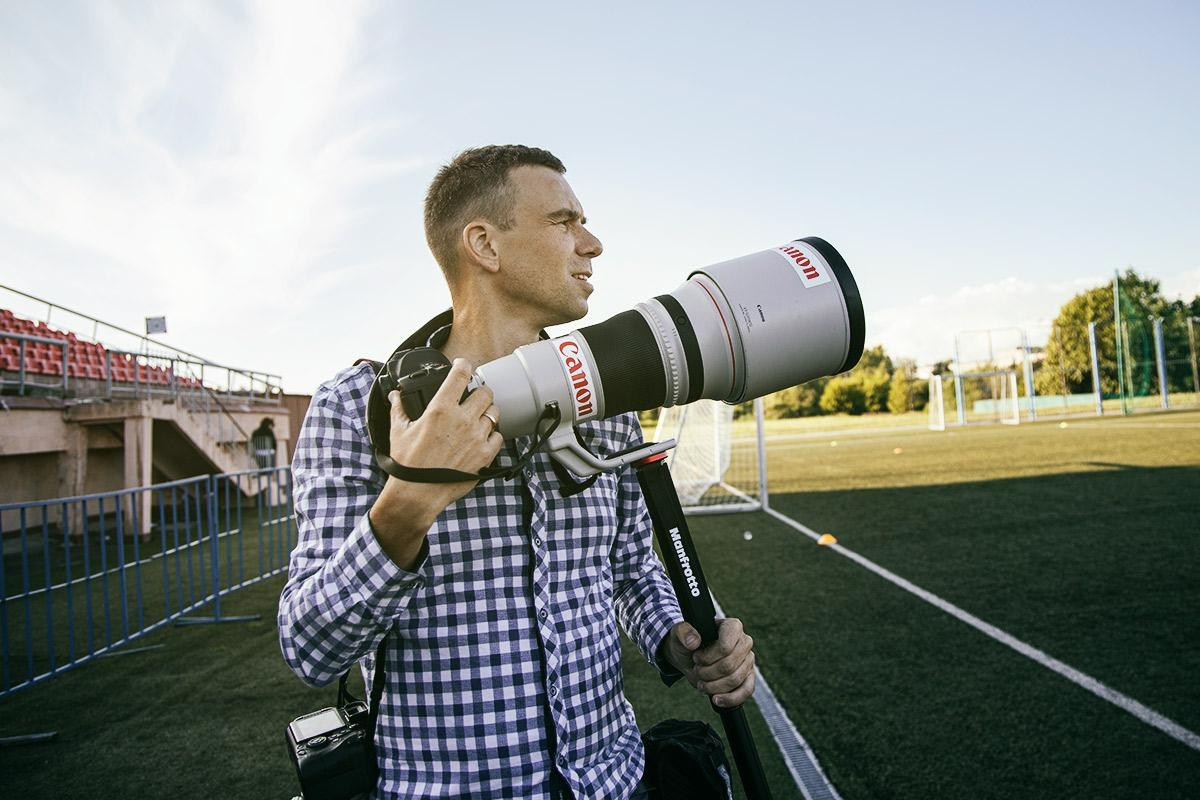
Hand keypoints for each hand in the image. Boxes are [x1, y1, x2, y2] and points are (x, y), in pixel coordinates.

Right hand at [369, 358, 502, 566]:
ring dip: (487, 413)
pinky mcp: (485, 455)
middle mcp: (462, 420)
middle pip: (485, 392)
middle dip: (479, 392)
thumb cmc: (407, 463)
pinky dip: (492, 435)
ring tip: (478, 419)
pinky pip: (498, 436)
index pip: (460, 375)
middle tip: (472, 398)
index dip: (463, 365)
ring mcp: (477, 437)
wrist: (418, 494)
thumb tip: (394, 395)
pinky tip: (482, 438)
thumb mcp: (399, 431)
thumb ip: (398, 408)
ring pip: (494, 413)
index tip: (462, 366)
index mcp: (441, 409)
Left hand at [664, 618, 755, 708]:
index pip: (725, 647)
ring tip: (702, 683)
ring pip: (735, 680)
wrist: (690, 659)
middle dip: (708, 673)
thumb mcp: (679, 634)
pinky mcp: (748, 677)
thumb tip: (694, 642)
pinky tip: (716, 700)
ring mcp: (748, 660)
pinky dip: (730, 698)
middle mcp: (744, 642)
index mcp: (732, 626)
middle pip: (729, 666)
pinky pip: (746, 691)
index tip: (696, 658)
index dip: (708, 657)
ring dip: (714, 686)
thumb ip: (683, 632)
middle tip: (697, 670)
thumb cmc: (687, 643)